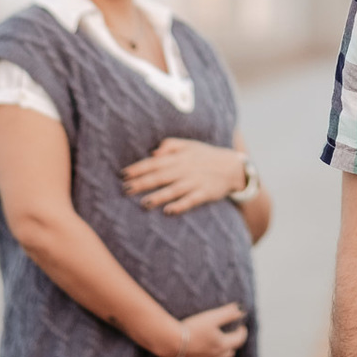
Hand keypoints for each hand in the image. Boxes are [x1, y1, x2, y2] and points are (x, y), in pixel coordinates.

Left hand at [123, 138, 245, 214]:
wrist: (233, 166)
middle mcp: (185, 169)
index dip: (138, 168)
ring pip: (173, 189)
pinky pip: (191, 200)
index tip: (123, 174)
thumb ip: (170, 145)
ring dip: (158, 196)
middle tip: (125, 190)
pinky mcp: (205, 193)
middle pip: (160, 176)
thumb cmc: (206, 155)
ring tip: (143, 203)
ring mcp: (195, 182)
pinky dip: (180, 205)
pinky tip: (168, 211)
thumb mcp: (189, 144)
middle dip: (142, 182)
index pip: (154, 162)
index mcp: (179, 157)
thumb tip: (153, 152)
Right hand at [175, 303, 248, 356]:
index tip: (241, 326)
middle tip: (229, 337)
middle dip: (232, 344)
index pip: (239, 339)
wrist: (171, 342)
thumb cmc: (192, 328)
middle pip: (230, 353)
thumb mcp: (211, 317)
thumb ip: (228, 313)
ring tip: (220, 353)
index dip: (242, 332)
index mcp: (223, 345)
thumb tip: (242, 310)